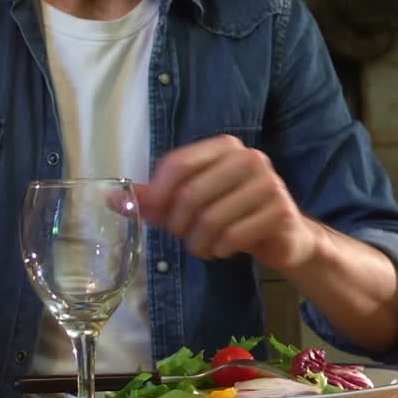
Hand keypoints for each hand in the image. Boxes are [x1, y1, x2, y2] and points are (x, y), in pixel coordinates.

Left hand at [135, 134, 318, 270]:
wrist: (285, 236)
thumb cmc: (233, 214)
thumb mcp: (193, 203)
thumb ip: (157, 199)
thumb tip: (112, 198)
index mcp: (224, 146)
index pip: (177, 164)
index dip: (158, 195)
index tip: (156, 217)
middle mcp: (249, 157)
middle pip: (191, 194)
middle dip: (179, 225)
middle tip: (184, 238)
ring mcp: (268, 183)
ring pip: (211, 219)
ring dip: (199, 243)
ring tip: (203, 248)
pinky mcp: (280, 211)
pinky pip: (234, 236)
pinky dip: (221, 250)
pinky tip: (223, 250)